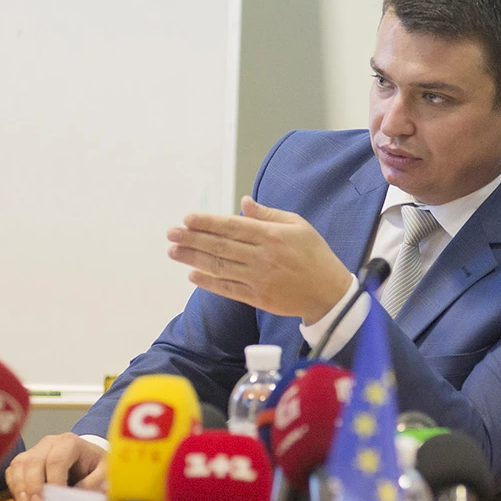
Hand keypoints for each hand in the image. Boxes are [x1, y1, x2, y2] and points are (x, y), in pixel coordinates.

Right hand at [5, 433, 106, 500]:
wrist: (86, 456)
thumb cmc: (94, 464)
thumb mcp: (103, 470)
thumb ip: (94, 482)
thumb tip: (77, 494)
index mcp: (70, 442)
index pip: (58, 459)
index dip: (54, 480)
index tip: (55, 499)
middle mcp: (50, 442)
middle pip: (35, 460)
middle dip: (34, 484)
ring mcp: (34, 449)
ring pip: (20, 464)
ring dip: (21, 485)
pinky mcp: (24, 460)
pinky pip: (12, 469)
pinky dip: (14, 485)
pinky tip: (21, 498)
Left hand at [167, 196, 352, 323]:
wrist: (328, 293)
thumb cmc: (315, 255)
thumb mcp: (298, 226)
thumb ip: (269, 215)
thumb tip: (243, 202)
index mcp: (272, 236)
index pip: (232, 226)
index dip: (207, 222)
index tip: (187, 219)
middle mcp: (262, 257)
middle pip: (220, 246)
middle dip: (192, 239)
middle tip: (171, 234)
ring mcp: (258, 279)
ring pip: (219, 266)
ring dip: (193, 259)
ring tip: (173, 252)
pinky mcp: (257, 297)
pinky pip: (227, 288)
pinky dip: (209, 282)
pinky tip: (193, 275)